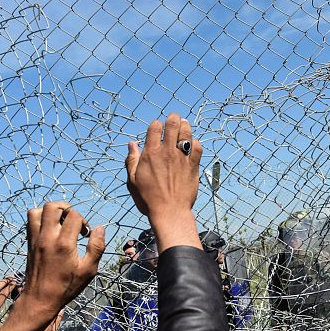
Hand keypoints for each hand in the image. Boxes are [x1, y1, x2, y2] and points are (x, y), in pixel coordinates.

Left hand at [19, 203, 104, 313]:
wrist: (40, 299)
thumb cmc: (66, 287)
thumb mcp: (88, 270)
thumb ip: (97, 247)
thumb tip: (100, 228)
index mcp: (64, 243)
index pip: (73, 215)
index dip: (83, 220)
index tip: (86, 234)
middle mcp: (47, 238)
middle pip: (52, 206)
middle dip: (66, 208)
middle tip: (73, 221)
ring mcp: (35, 240)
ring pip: (37, 211)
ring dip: (50, 212)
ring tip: (61, 222)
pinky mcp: (29, 244)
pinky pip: (31, 221)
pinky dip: (41, 219)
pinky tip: (51, 230)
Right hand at [125, 114, 203, 251]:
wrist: (169, 212)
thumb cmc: (148, 199)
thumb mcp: (132, 180)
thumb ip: (132, 160)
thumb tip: (131, 144)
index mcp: (151, 154)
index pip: (155, 127)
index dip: (156, 124)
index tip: (157, 128)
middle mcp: (167, 153)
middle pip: (173, 125)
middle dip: (173, 118)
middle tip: (174, 118)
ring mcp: (182, 159)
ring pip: (187, 133)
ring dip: (185, 126)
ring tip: (184, 125)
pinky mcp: (193, 167)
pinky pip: (198, 149)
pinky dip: (196, 144)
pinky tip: (193, 144)